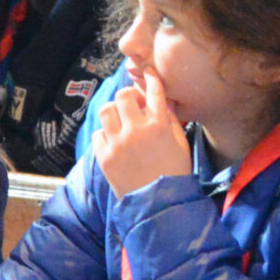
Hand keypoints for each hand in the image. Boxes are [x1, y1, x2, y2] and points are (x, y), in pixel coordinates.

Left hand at [92, 70, 190, 197]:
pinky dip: (106, 134)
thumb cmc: (174, 173)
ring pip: (106, 111)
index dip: (150, 79)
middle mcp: (136, 131)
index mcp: (158, 126)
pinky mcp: (104, 157)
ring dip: (114, 113)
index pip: (153, 91)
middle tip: (132, 104)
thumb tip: (161, 102)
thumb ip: (170, 120)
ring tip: (120, 121)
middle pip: (123, 96)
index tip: (148, 74)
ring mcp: (117, 143)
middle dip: (128, 96)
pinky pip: (98, 133)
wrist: (159, 205)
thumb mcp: (181, 144)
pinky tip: (114, 141)